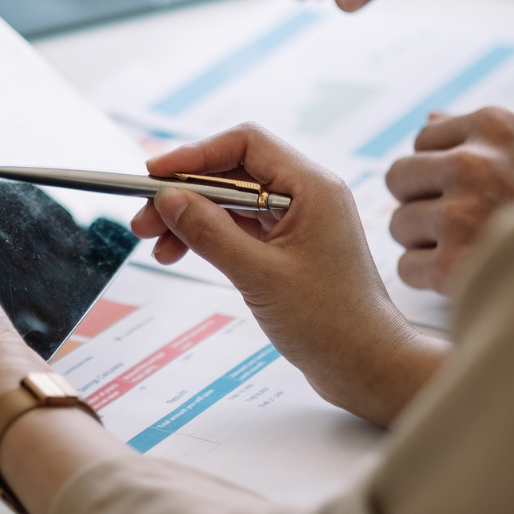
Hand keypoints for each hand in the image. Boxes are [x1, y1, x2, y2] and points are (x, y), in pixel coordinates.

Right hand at [130, 124, 446, 426]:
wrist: (369, 368)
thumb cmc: (331, 325)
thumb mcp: (260, 277)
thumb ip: (210, 233)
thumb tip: (168, 200)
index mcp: (313, 188)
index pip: (244, 145)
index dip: (194, 155)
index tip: (154, 175)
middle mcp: (308, 195)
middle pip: (232, 171)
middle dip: (185, 192)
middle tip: (145, 219)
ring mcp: (299, 221)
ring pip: (231, 200)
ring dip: (192, 216)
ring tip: (157, 245)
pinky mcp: (290, 247)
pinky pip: (241, 226)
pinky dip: (209, 236)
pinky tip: (181, 253)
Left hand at [385, 107, 513, 291]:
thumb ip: (488, 131)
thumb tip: (431, 118)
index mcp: (497, 126)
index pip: (425, 140)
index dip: (441, 169)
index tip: (466, 190)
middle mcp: (476, 162)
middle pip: (400, 178)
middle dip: (423, 201)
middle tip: (460, 223)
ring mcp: (465, 213)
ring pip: (401, 225)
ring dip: (426, 242)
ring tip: (471, 251)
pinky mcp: (459, 264)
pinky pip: (409, 268)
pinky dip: (429, 278)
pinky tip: (466, 276)